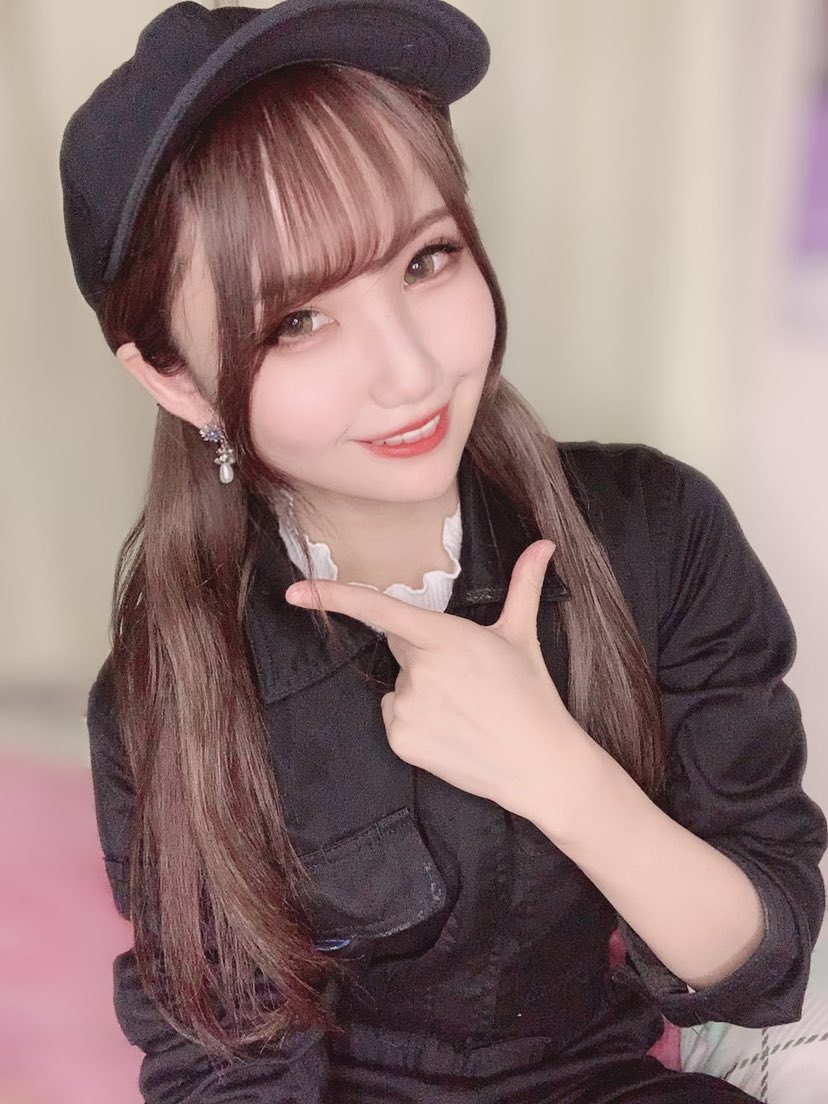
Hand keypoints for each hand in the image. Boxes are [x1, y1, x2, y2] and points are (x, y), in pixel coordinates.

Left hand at [285, 540, 595, 823]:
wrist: (538, 764)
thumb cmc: (530, 695)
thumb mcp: (522, 635)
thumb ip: (524, 583)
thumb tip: (545, 544)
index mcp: (446, 636)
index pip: (380, 610)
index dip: (335, 597)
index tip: (297, 590)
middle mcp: (420, 670)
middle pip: (401, 646)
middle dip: (426, 653)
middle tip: (467, 677)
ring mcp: (407, 707)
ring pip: (399, 684)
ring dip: (422, 689)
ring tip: (464, 709)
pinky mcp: (400, 740)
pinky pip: (394, 716)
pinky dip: (415, 721)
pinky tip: (450, 731)